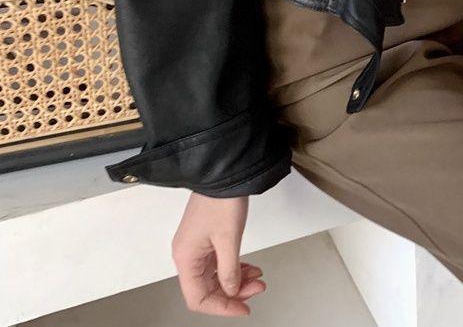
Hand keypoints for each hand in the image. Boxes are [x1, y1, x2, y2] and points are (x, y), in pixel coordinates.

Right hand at [172, 193, 265, 316]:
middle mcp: (188, 254)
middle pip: (208, 288)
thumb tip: (231, 291)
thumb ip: (229, 270)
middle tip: (256, 289)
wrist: (224, 172)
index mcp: (186, 257)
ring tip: (257, 278)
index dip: (221, 307)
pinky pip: (219, 262)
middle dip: (234, 292)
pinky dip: (235, 267)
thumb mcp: (228, 239)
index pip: (198, 298)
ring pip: (216, 276)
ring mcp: (197, 246)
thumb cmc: (220, 199)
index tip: (242, 308)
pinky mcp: (207, 238)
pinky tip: (249, 268)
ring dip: (237, 280)